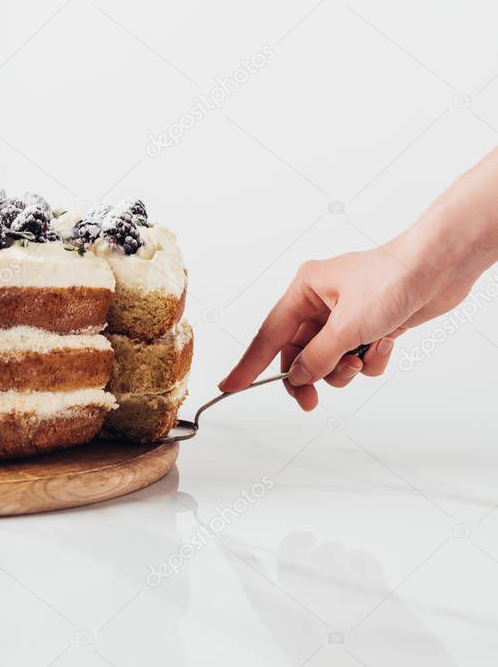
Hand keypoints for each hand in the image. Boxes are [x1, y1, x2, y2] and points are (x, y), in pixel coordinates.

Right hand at [219, 236, 477, 410]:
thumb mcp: (348, 325)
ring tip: (362, 358)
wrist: (438, 268)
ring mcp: (346, 314)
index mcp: (305, 288)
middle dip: (310, 375)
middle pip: (299, 352)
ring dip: (345, 368)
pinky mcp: (369, 325)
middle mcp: (320, 301)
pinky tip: (384, 346)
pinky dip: (369, 360)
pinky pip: (356, 357)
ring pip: (329, 359)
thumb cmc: (392, 279)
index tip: (230, 386)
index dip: (250, 364)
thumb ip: (318, 356)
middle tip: (311, 401)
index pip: (268, 333)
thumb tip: (299, 377)